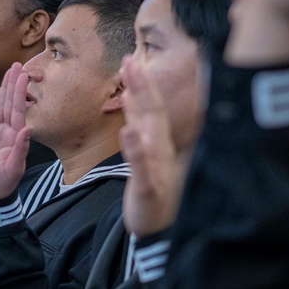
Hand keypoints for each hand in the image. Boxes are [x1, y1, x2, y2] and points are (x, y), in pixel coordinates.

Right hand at [0, 63, 31, 199]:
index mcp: (15, 135)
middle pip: (10, 102)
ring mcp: (0, 133)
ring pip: (2, 106)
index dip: (19, 91)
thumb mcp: (13, 168)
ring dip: (5, 89)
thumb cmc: (3, 184)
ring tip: (10, 73)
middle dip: (13, 84)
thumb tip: (26, 129)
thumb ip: (20, 149)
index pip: (18, 108)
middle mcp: (9, 131)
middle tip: (17, 65)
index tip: (23, 74)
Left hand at [119, 58, 181, 235]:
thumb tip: (132, 96)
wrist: (160, 229)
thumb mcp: (147, 154)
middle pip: (152, 114)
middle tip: (131, 60)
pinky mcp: (148, 189)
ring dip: (141, 110)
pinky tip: (129, 133)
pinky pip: (141, 168)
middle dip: (142, 87)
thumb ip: (140, 126)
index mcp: (157, 142)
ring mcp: (156, 168)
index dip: (140, 84)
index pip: (150, 108)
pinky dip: (136, 150)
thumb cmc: (153, 188)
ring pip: (149, 135)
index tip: (130, 59)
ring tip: (130, 87)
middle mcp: (160, 150)